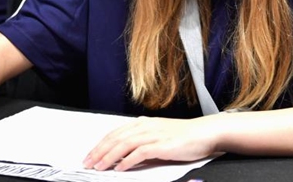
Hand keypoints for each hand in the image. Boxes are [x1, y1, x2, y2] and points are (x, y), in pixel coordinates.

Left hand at [83, 116, 219, 171]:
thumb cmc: (183, 136)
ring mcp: (153, 134)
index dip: (100, 144)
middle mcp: (145, 126)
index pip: (115, 133)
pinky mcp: (162, 145)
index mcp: (142, 123)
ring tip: (99, 167)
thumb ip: (142, 143)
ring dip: (109, 156)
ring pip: (124, 144)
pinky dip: (127, 160)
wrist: (204, 133)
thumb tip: (124, 156)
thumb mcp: (158, 136)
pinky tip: (120, 168)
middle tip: (88, 163)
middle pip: (115, 138)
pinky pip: (140, 152)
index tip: (90, 155)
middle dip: (99, 151)